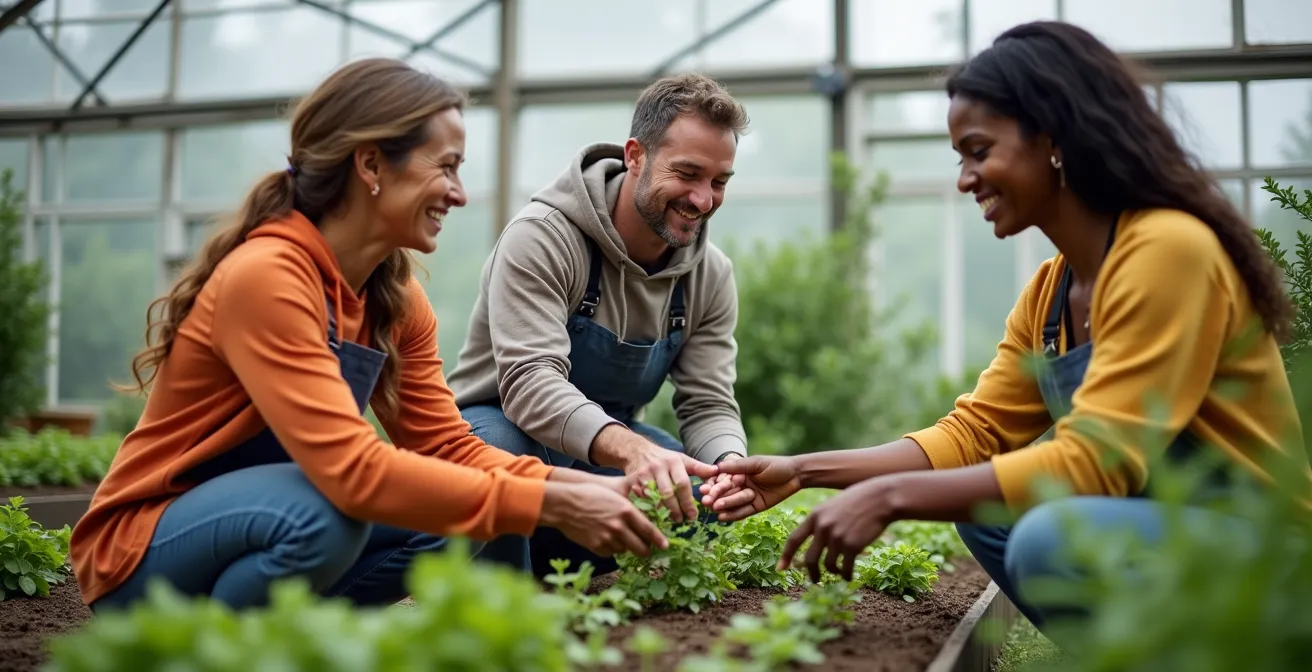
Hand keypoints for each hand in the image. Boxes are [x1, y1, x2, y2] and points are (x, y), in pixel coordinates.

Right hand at [540, 481, 668, 557]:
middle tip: (647, 550)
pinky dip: (611, 548)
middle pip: (641, 548)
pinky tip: (606, 537)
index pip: (649, 530)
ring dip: (626, 546)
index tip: (665, 546)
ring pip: (625, 550)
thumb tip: (646, 513)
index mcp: (626, 511)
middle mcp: (619, 526)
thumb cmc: (590, 494)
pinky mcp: (596, 547)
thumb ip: (630, 506)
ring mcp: (607, 538)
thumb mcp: (614, 493)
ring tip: (619, 536)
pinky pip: (610, 553)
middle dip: (646, 551)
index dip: (659, 540)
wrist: (564, 504)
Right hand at [591, 425, 717, 522]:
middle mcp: (658, 467)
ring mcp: (643, 474)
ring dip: (662, 512)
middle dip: (676, 509)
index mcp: (673, 461)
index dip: (688, 501)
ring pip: (653, 498)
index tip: (693, 515)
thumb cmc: (663, 458)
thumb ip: (698, 467)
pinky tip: (655, 516)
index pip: (682, 483)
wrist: (637, 450)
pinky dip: (648, 509)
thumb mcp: (681, 459)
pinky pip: (640, 499)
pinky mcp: (631, 481)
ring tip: (670, 520)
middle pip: (668, 493)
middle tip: (682, 520)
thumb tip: (717, 471)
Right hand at [697, 455, 800, 521]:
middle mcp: (742, 485)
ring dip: (724, 506)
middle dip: (716, 497)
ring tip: (714, 509)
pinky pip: (743, 512)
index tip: (704, 489)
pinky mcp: (756, 507)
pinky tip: (723, 517)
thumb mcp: (756, 463)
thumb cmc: (776, 465)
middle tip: (705, 501)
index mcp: (739, 473)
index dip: (714, 486)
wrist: (796, 475)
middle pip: (726, 493)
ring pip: (734, 502)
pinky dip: (733, 515)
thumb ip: (738, 466)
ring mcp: (748, 497)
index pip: (723, 481)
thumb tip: (718, 467)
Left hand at [779, 476, 898, 582]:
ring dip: (833, 572)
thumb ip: (823, 521)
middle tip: (815, 580)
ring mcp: (836, 537)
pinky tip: (849, 576)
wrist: (881, 498)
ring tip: (839, 573)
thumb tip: (816, 542)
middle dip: (811, 573)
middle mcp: (822, 527)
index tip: (780, 569)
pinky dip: (846, 575)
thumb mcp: (833, 505)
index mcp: (815, 516)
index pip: (794, 539)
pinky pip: (845, 568)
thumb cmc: (859, 500)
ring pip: (828, 565)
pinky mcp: (852, 546)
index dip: (786, 556)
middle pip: (809, 558)